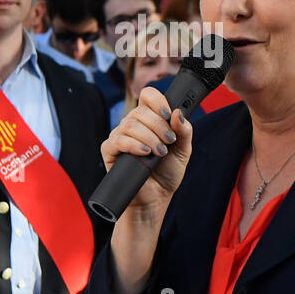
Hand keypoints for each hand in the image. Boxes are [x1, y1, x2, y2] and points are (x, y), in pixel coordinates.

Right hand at [100, 85, 193, 215]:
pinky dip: (133, 144)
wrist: (156, 197)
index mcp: (150, 120)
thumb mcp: (183, 151)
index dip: (157, 100)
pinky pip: (117, 140)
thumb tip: (178, 113)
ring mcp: (120, 136)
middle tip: (169, 141)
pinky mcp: (110, 150)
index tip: (168, 114)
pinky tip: (145, 153)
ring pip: (130, 124)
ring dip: (149, 137)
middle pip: (140, 110)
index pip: (148, 96)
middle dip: (158, 125)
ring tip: (159, 152)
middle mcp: (133, 125)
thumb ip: (184, 132)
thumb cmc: (167, 173)